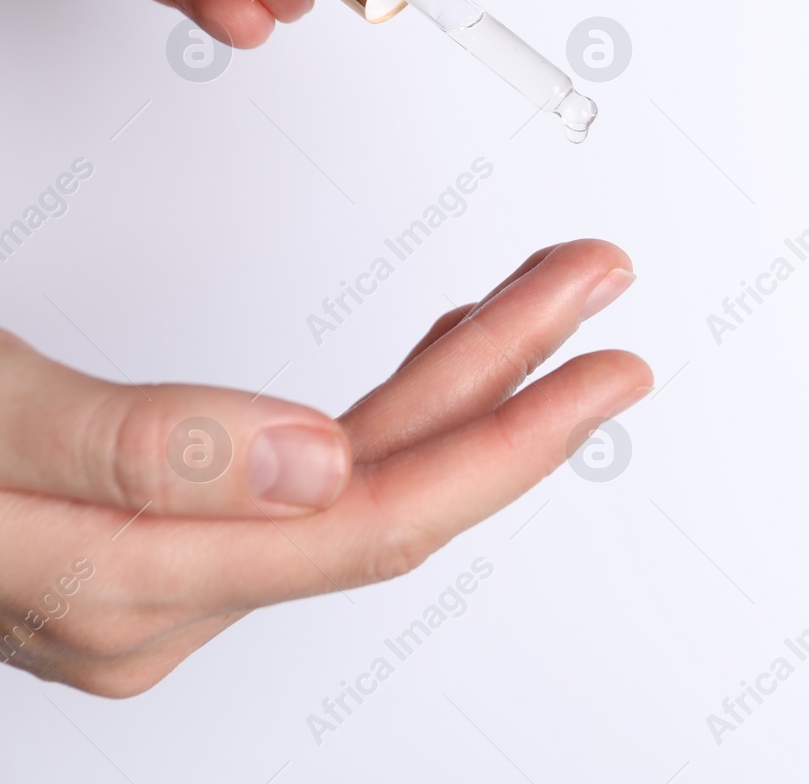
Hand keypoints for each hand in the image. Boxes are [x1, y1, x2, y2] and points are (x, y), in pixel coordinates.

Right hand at [0, 240, 648, 695]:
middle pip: (391, 485)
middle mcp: (153, 596)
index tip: (606, 354)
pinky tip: (437, 354)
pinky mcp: (139, 524)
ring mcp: (150, 569)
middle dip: (510, 381)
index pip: (379, 514)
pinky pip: (307, 472)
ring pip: (359, 473)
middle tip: (596, 289)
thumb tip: (316, 466)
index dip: (514, 435)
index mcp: (124, 583)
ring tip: (542, 301)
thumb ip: (132, 449)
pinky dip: (388, 401)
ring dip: (460, 380)